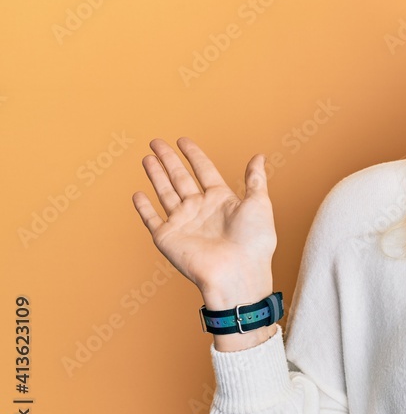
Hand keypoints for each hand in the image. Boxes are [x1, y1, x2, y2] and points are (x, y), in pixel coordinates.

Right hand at [130, 137, 276, 297]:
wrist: (238, 273)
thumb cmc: (254, 242)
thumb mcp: (259, 203)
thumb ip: (255, 179)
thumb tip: (259, 156)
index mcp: (221, 200)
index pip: (204, 170)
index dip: (194, 155)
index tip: (183, 140)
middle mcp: (200, 209)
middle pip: (180, 178)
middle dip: (168, 159)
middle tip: (156, 142)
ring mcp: (183, 223)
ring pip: (165, 192)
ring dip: (156, 175)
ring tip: (147, 157)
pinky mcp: (168, 238)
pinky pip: (152, 219)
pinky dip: (143, 207)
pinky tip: (138, 194)